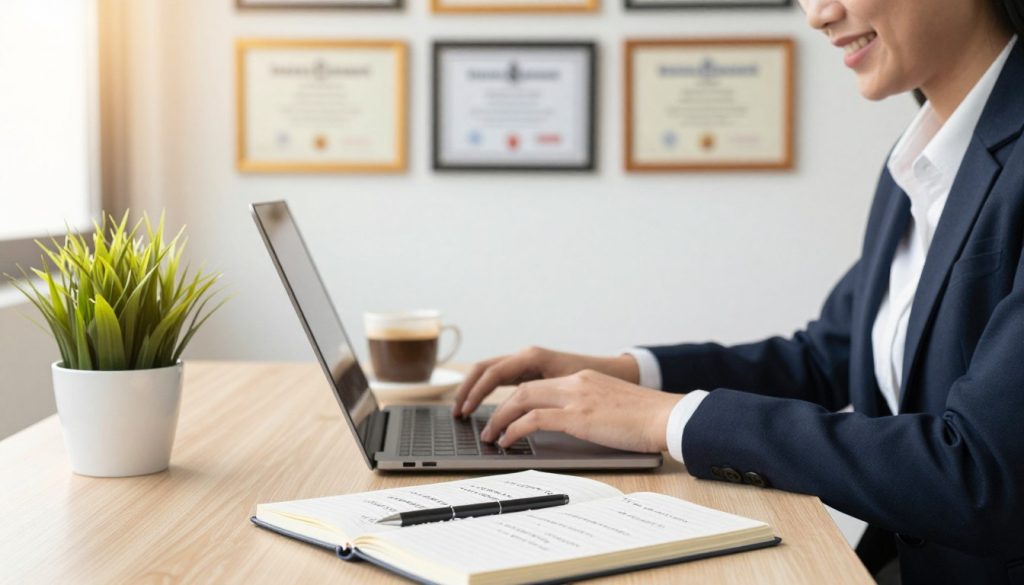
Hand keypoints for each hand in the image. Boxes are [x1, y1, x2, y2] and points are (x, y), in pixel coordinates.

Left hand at [478, 369, 681, 453]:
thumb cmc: (645, 419)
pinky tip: (507, 441)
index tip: (501, 413)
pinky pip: (534, 419)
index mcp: (582, 378)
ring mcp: (576, 396)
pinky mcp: (578, 416)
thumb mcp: (610, 406)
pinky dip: (515, 429)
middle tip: (485, 426)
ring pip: (522, 399)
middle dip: (498, 406)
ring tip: (490, 437)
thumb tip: (570, 426)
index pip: (537, 384)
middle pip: (523, 387)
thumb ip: (587, 409)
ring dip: (500, 418)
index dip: (514, 399)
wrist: (667, 416)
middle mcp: (575, 382)